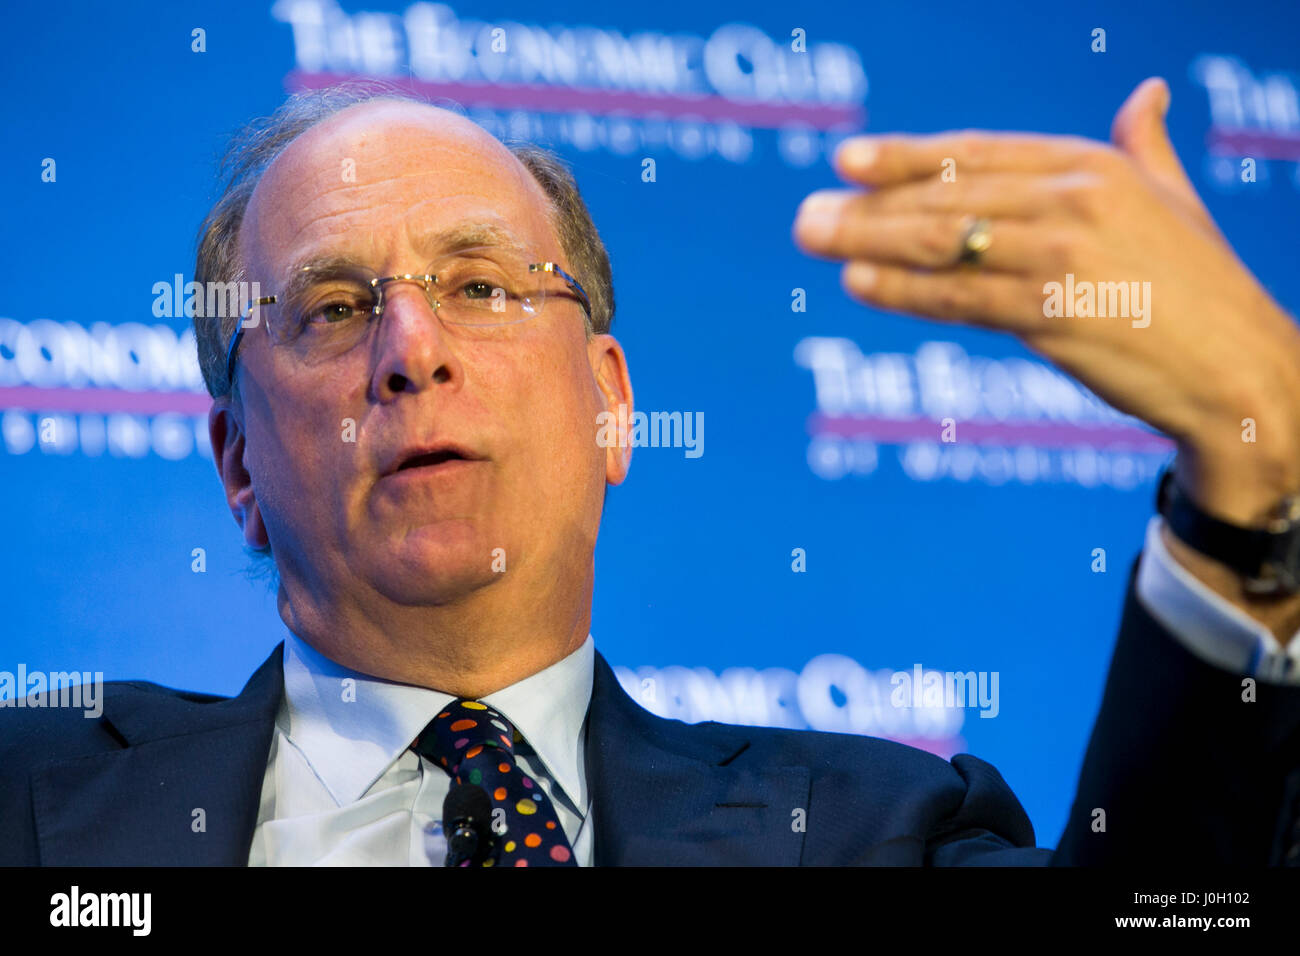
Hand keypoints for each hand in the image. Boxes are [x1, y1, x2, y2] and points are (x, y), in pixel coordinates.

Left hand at [793, 77, 1299, 528]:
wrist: (1239, 371)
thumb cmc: (1202, 287)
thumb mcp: (1176, 200)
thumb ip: (1144, 146)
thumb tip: (1148, 93)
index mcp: (1096, 166)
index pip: (979, 154)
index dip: (908, 156)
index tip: (849, 158)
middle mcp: (1074, 202)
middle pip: (948, 196)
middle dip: (868, 204)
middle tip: (807, 212)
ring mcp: (1062, 257)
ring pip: (944, 243)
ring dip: (867, 240)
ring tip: (813, 238)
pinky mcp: (1052, 315)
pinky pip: (960, 298)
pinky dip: (904, 289)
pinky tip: (858, 282)